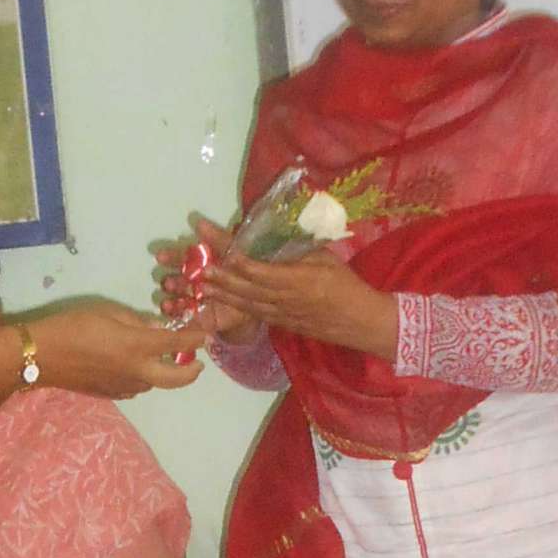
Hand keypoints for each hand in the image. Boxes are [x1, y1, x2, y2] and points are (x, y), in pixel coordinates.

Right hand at [29, 300, 203, 396]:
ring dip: (163, 374)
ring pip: (154, 384)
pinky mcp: (109, 394)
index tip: (205, 335)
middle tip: (197, 364)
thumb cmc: (71, 326)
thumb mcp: (106, 313)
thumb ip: (135, 321)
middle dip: (192, 372)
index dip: (195, 339)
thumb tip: (154, 328)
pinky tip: (132, 368)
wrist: (40, 356)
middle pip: (176, 379)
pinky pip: (135, 388)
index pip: (177, 344)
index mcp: (137, 346)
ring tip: (159, 360)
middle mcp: (136, 371)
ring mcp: (123, 386)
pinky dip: (142, 379)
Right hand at [153, 218, 261, 344]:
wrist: (261, 296)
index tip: (160, 257)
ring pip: (179, 302)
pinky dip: (181, 321)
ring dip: (172, 303)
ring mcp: (197, 302)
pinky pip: (189, 321)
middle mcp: (194, 282)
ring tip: (168, 304)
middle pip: (177, 282)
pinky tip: (177, 321)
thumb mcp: (234, 251)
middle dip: (171, 283)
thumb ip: (218, 238)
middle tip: (168, 284)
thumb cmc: (244, 269)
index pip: (181, 260)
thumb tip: (199, 222)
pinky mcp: (202, 319)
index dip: (171, 258)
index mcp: (200, 264)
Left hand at [209, 246, 398, 361]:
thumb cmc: (346, 286)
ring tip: (200, 283)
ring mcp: (279, 313)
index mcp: (297, 280)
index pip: (259, 268)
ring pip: (244, 303)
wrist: (358, 322)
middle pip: (245, 287)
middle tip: (198, 265)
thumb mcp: (326, 260)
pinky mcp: (279, 322)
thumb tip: (274, 235)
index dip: (236, 257)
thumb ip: (298, 250)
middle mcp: (283, 299)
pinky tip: (218, 299)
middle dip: (220, 275)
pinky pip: (252, 313)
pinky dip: (232, 306)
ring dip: (220, 293)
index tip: (219, 245)